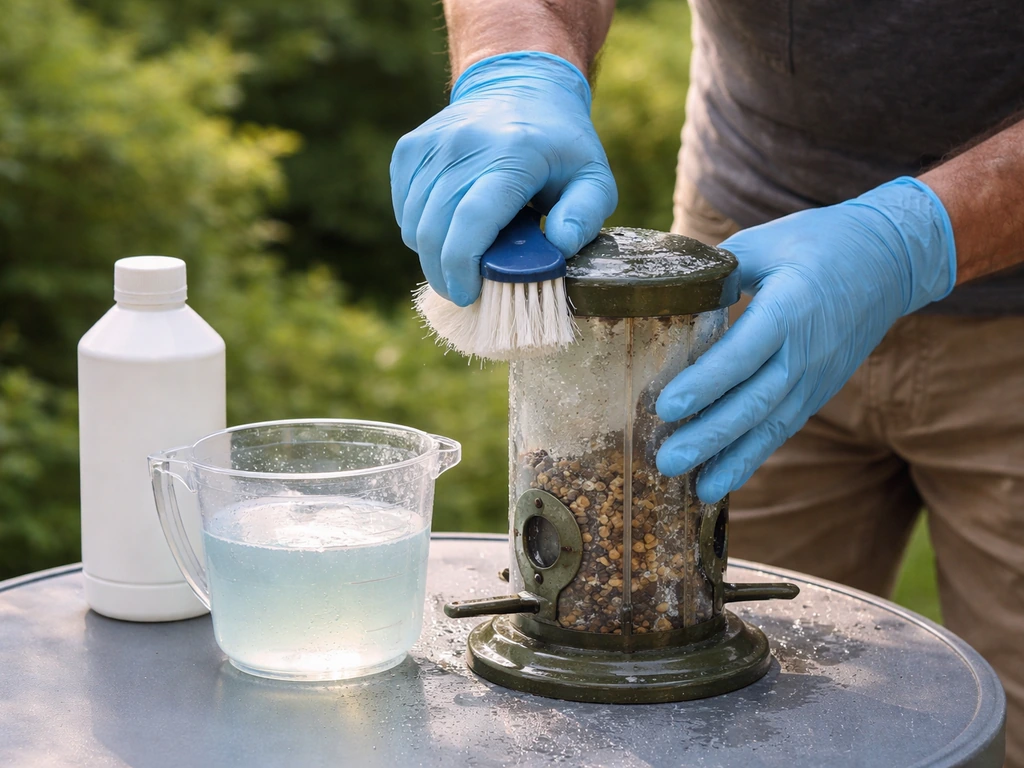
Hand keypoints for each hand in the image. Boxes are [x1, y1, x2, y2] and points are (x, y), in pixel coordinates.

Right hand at [390, 51, 616, 305]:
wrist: (520, 86)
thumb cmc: (560, 146)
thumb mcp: (593, 178)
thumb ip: (585, 215)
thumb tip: (560, 245)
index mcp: (513, 154)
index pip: (472, 219)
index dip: (463, 266)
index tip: (468, 295)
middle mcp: (465, 144)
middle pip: (435, 228)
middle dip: (443, 273)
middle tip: (463, 292)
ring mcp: (432, 144)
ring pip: (414, 223)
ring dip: (432, 254)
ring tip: (462, 258)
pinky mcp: (410, 148)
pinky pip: (404, 208)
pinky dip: (421, 230)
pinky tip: (449, 226)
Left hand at [655, 177, 956, 502]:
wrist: (890, 260)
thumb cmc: (819, 243)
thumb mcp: (765, 242)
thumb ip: (718, 273)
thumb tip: (669, 297)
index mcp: (791, 306)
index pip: (744, 352)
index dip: (706, 382)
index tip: (667, 406)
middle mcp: (807, 350)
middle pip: (755, 401)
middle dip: (709, 435)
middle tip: (666, 460)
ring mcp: (816, 377)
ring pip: (770, 424)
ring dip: (730, 458)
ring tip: (694, 487)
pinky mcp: (817, 392)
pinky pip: (781, 429)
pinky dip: (751, 457)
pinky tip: (719, 481)